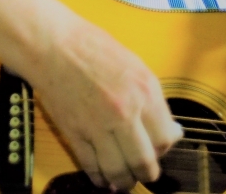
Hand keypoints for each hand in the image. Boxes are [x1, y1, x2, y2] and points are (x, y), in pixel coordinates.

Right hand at [23, 8, 182, 190]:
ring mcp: (98, 125)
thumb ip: (154, 100)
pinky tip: (103, 178)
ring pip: (118, 170)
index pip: (165, 138)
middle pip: (145, 161)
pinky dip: (99, 178)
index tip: (161, 149)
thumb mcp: (137, 66)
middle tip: (147, 173)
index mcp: (144, 91)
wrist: (54, 45)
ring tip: (126, 181)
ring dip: (125, 181)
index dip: (165, 148)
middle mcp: (125, 112)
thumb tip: (171, 128)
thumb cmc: (93, 48)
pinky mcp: (74, 134)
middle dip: (148, 172)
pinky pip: (91, 166)